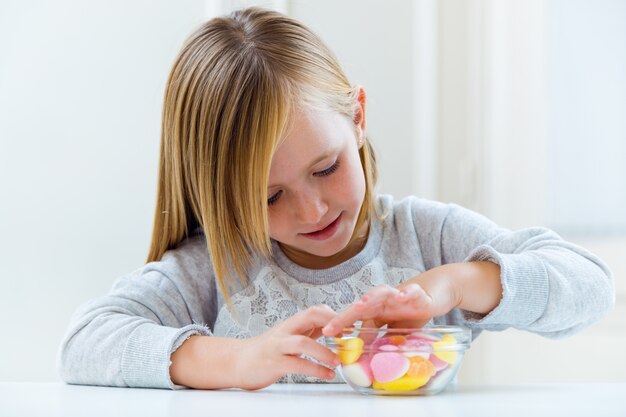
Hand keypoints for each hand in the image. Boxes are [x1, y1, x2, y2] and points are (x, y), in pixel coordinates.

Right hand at [234, 304, 339, 389]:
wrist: (236, 362)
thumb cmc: (266, 351)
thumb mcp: (288, 337)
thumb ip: (307, 332)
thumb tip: (333, 330)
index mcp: (291, 323)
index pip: (315, 310)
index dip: (335, 315)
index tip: (351, 327)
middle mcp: (284, 330)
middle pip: (310, 315)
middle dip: (332, 323)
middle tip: (349, 337)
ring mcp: (277, 346)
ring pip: (303, 342)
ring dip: (324, 351)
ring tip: (338, 360)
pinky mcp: (273, 363)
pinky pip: (297, 364)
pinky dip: (315, 369)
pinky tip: (327, 374)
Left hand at [322, 272, 461, 336]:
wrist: (434, 292)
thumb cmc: (410, 310)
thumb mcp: (392, 328)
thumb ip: (379, 337)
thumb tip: (365, 353)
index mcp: (375, 310)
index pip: (353, 318)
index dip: (339, 324)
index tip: (325, 334)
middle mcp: (383, 301)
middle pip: (360, 306)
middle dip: (345, 316)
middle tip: (331, 326)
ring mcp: (398, 295)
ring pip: (381, 293)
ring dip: (369, 298)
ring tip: (360, 306)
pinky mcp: (417, 294)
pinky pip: (411, 292)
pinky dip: (407, 293)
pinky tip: (402, 296)